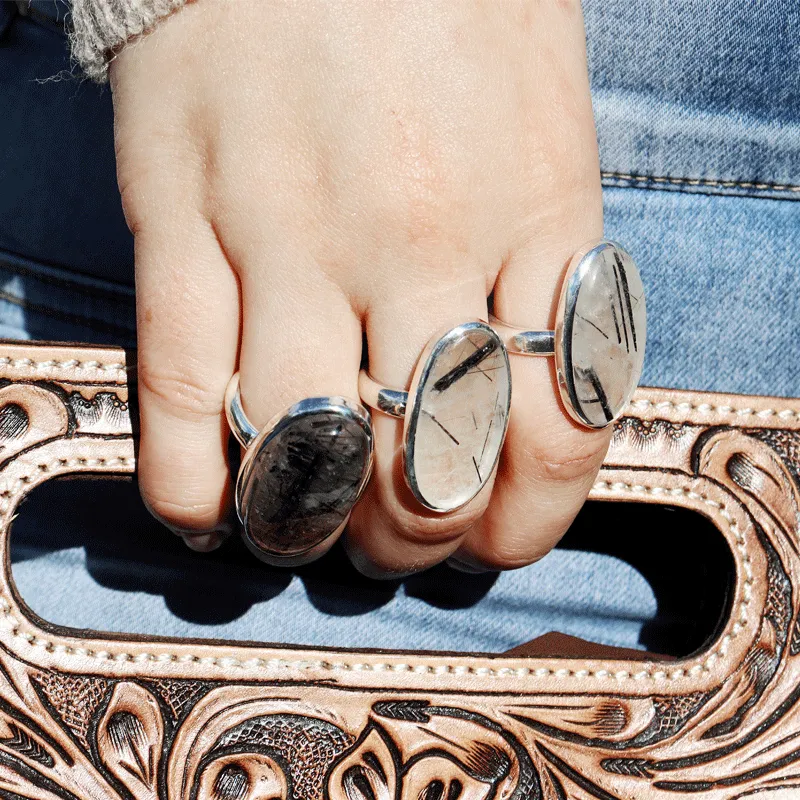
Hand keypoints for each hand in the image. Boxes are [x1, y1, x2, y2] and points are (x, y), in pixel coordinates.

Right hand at [110, 0, 608, 573]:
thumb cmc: (449, 8)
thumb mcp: (550, 130)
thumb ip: (548, 270)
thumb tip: (526, 407)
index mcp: (535, 211)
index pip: (558, 425)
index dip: (529, 515)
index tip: (497, 537)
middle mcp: (420, 236)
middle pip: (428, 463)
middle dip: (416, 537)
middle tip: (399, 540)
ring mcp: (290, 231)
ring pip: (301, 449)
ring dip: (309, 524)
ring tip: (307, 531)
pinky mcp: (180, 216)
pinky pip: (178, 388)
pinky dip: (187, 483)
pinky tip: (204, 514)